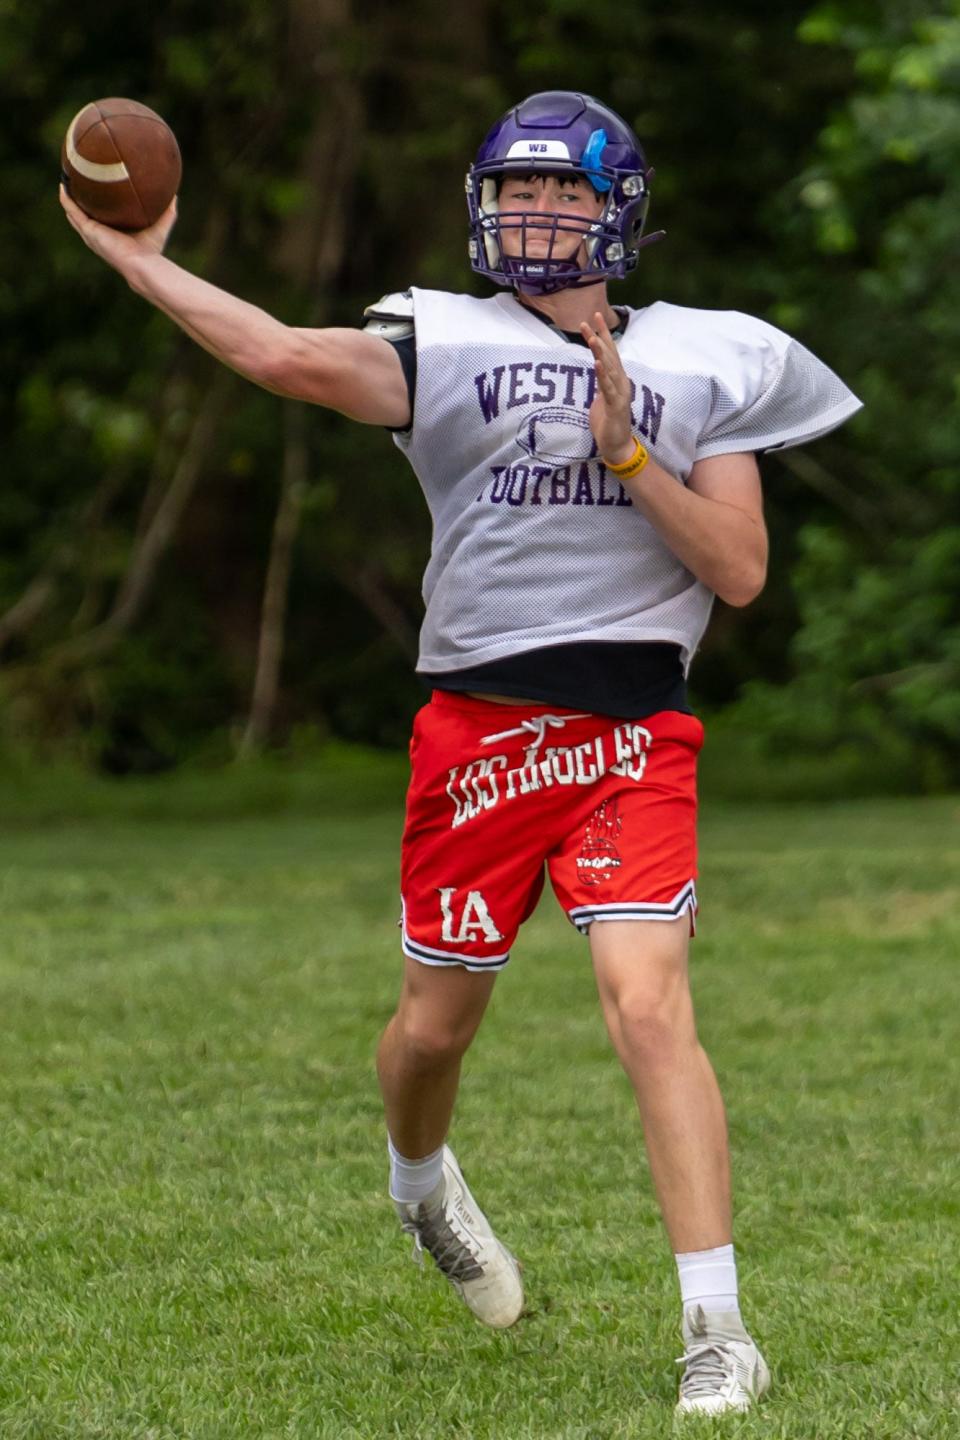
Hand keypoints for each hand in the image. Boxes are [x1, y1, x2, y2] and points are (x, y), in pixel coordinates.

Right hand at [59, 184, 177, 274]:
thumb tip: (174, 195)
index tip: (94, 190)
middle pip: (82, 215)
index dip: (95, 206)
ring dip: (68, 197)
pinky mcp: (89, 231)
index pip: (100, 218)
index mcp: (111, 233)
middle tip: (73, 181)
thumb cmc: (151, 251)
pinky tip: (63, 186)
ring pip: (74, 213)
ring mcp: (91, 233)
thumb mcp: (160, 225)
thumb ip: (167, 211)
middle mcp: (99, 234)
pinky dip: (67, 200)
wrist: (141, 263)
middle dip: (77, 200)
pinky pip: (73, 212)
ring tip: (64, 180)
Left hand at [579, 310, 634, 465]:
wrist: (616, 445)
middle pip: (610, 355)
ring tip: (591, 337)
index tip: (594, 318)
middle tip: (591, 317)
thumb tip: (597, 368)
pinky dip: (603, 374)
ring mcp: (620, 393)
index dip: (602, 334)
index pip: (609, 353)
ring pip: (610, 368)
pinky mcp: (616, 406)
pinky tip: (597, 363)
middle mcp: (621, 382)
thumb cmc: (608, 422)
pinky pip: (608, 388)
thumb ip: (601, 382)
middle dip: (601, 335)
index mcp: (616, 380)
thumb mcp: (602, 397)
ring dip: (600, 352)